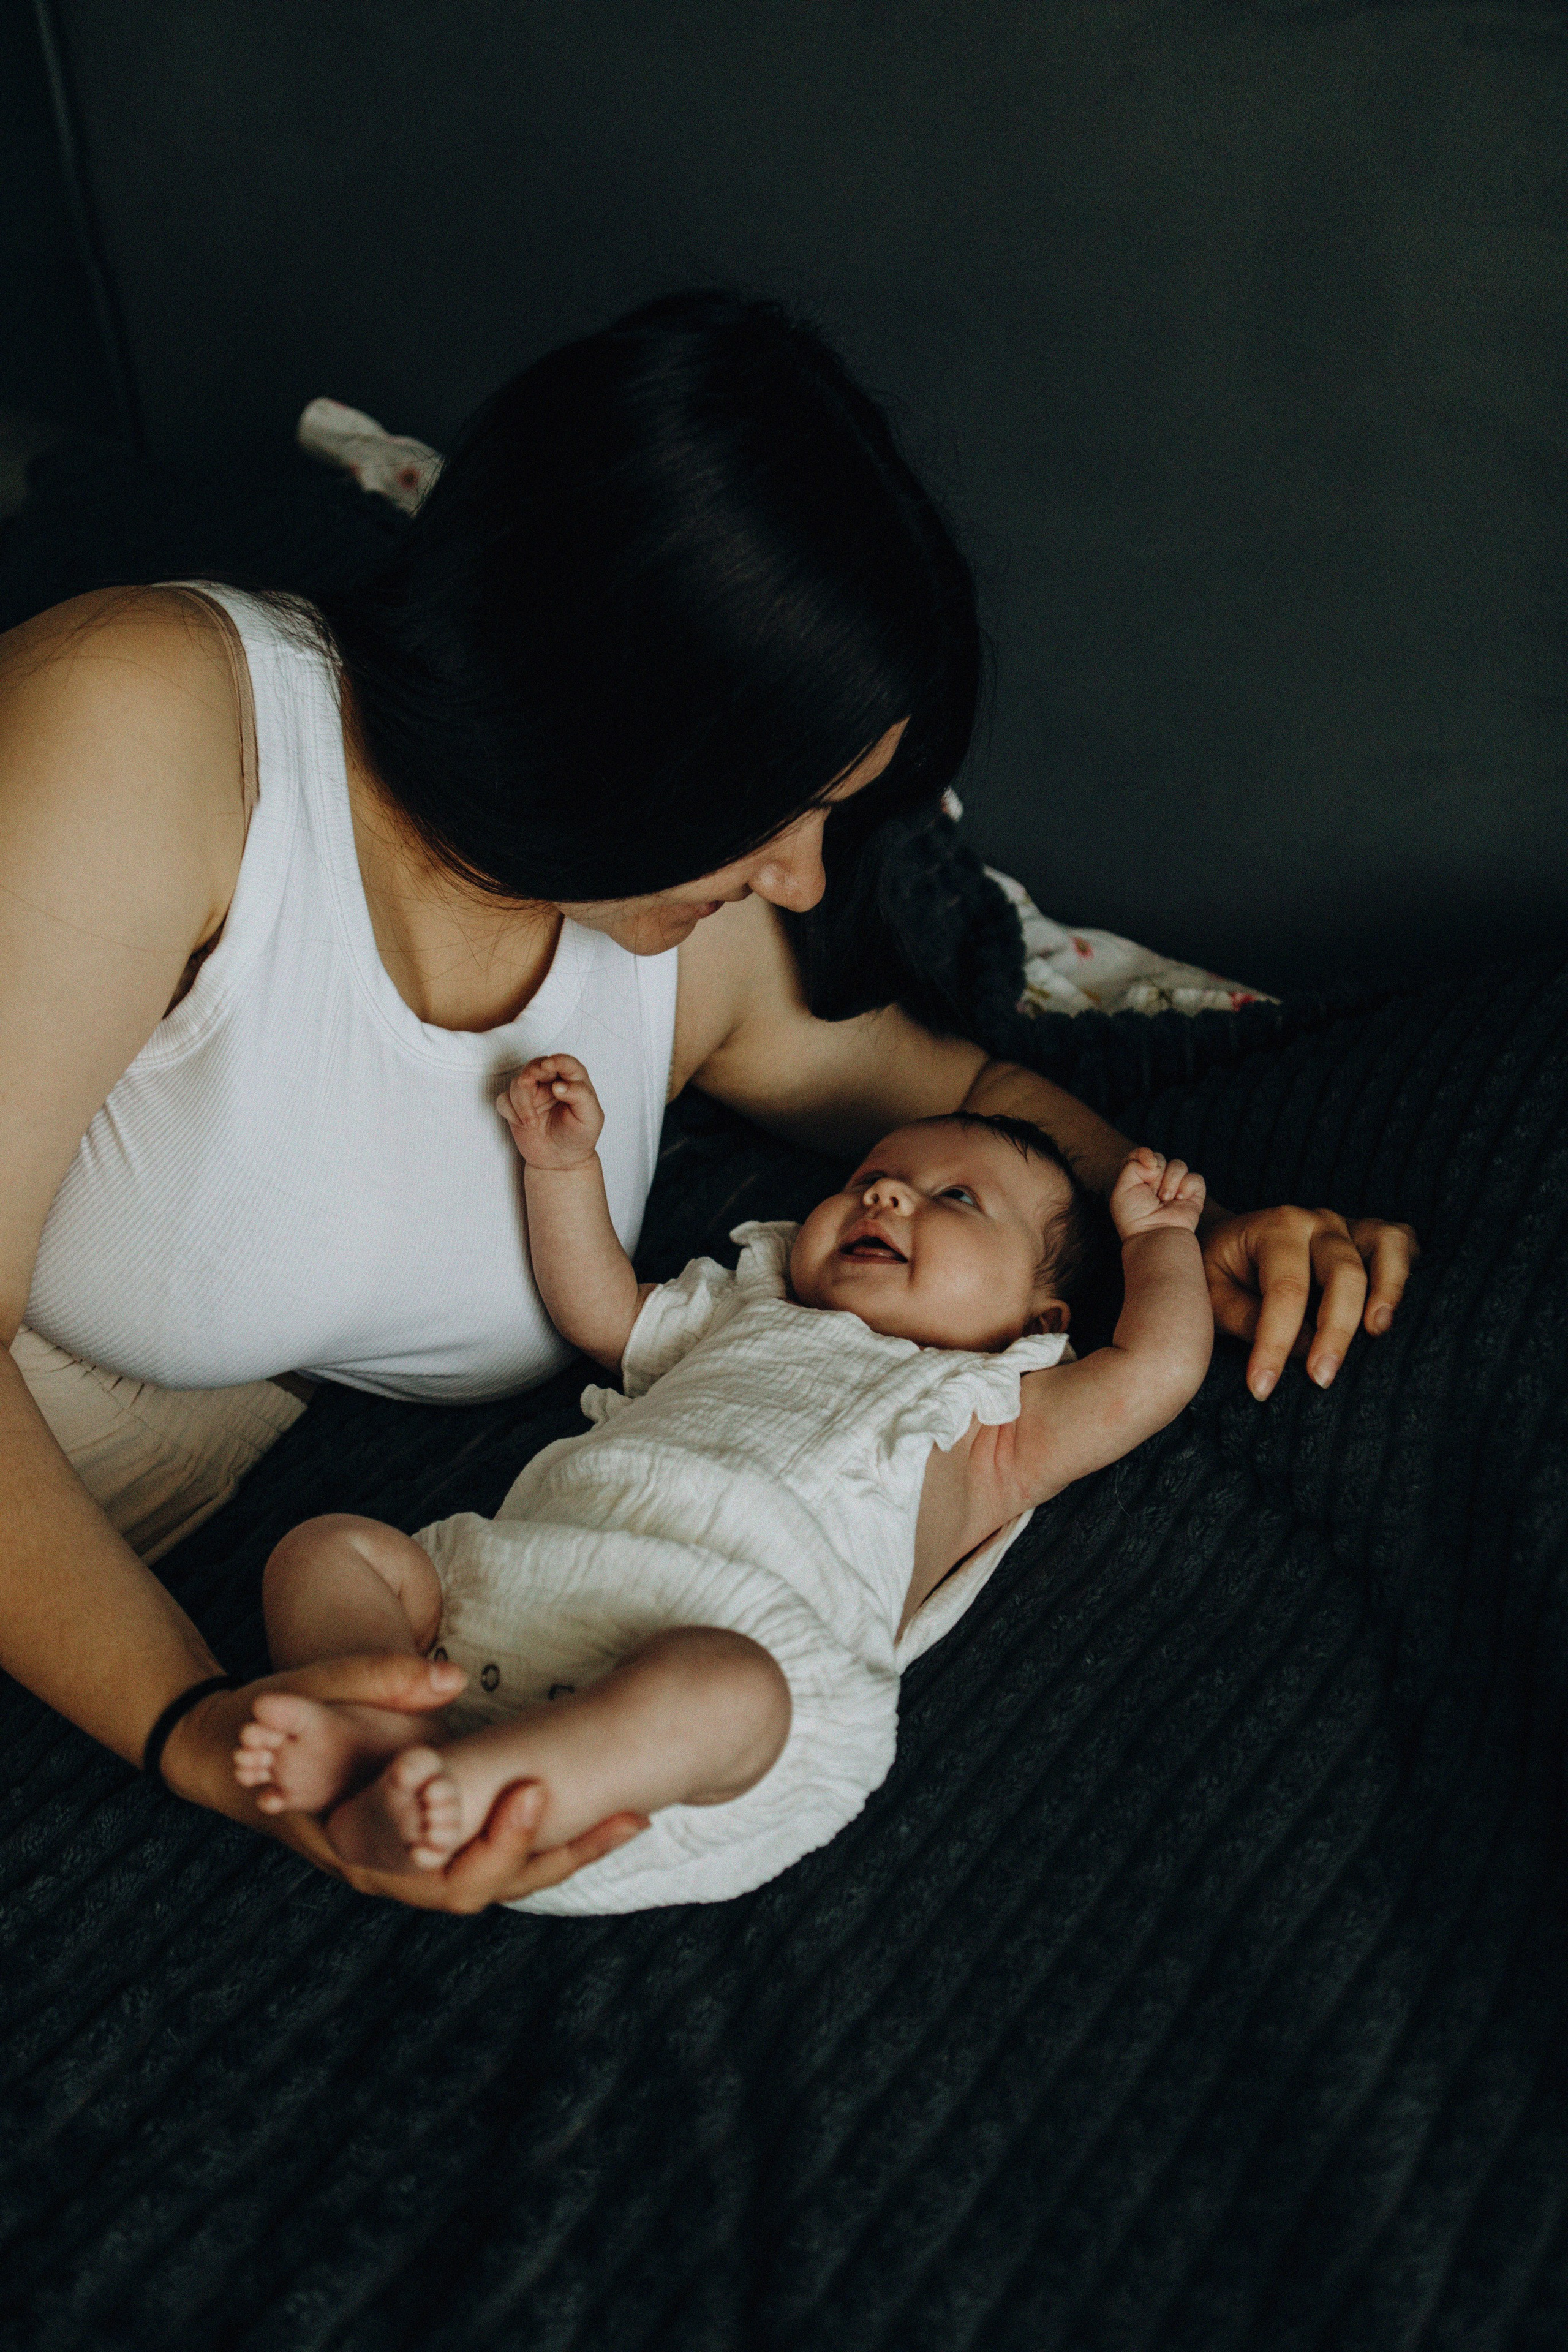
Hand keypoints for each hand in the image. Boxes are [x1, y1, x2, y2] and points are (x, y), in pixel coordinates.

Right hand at [165, 1652, 648, 1911]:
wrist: (227, 1752)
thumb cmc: (262, 1721)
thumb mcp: (302, 1695)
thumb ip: (373, 1681)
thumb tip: (451, 1677)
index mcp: (360, 1846)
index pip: (444, 1868)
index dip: (498, 1837)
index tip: (543, 1790)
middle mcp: (388, 1871)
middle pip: (487, 1887)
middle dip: (556, 1854)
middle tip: (627, 1816)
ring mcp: (406, 1866)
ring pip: (496, 1880)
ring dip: (562, 1854)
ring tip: (633, 1818)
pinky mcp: (423, 1847)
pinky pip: (488, 1857)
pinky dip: (540, 1841)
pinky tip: (593, 1815)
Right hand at [497, 1053, 603, 1169]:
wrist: (562, 1161)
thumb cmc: (579, 1136)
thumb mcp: (590, 1117)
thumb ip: (580, 1096)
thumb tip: (558, 1085)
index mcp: (573, 1081)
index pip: (565, 1063)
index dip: (557, 1061)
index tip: (549, 1066)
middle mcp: (551, 1083)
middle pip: (536, 1065)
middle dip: (530, 1071)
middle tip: (527, 1082)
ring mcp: (532, 1094)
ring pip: (517, 1083)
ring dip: (521, 1102)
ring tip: (531, 1123)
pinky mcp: (516, 1107)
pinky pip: (504, 1100)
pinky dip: (511, 1111)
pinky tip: (525, 1125)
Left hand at [1111, 1147, 1205, 1240]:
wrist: (1155, 1234)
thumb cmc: (1135, 1217)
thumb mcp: (1121, 1189)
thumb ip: (1131, 1165)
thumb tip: (1154, 1162)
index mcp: (1137, 1179)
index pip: (1141, 1153)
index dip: (1144, 1154)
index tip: (1148, 1164)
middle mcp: (1156, 1181)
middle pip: (1160, 1157)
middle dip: (1155, 1173)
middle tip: (1152, 1194)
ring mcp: (1175, 1187)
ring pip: (1178, 1164)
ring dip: (1170, 1182)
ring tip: (1165, 1199)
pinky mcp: (1193, 1194)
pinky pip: (1195, 1177)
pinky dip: (1186, 1187)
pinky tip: (1179, 1200)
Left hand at [1201, 1205, 1419, 1399]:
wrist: (1225, 1240)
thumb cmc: (1217, 1271)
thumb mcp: (1210, 1293)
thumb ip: (1248, 1318)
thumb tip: (1303, 1347)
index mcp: (1275, 1227)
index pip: (1286, 1289)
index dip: (1277, 1343)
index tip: (1262, 1387)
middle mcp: (1317, 1221)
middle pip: (1343, 1273)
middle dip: (1335, 1331)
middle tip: (1320, 1379)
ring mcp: (1348, 1225)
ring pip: (1384, 1247)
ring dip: (1387, 1291)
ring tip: (1377, 1334)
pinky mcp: (1368, 1235)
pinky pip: (1400, 1242)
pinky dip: (1406, 1270)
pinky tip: (1395, 1309)